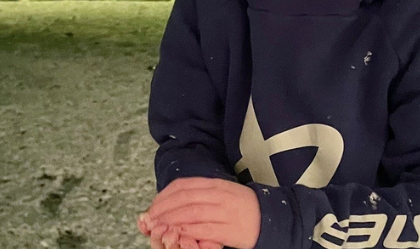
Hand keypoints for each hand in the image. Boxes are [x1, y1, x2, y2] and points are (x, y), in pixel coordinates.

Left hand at [144, 177, 260, 248]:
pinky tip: (176, 234)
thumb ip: (203, 192)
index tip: (153, 204)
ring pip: (191, 212)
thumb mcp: (223, 191)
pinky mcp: (229, 229)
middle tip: (149, 218)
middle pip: (184, 198)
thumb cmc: (244, 206)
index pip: (184, 185)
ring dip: (170, 220)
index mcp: (216, 184)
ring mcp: (224, 211)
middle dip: (163, 208)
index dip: (165, 195)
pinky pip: (203, 229)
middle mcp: (219, 195)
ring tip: (157, 227)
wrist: (270, 218)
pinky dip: (187, 231)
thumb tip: (177, 196)